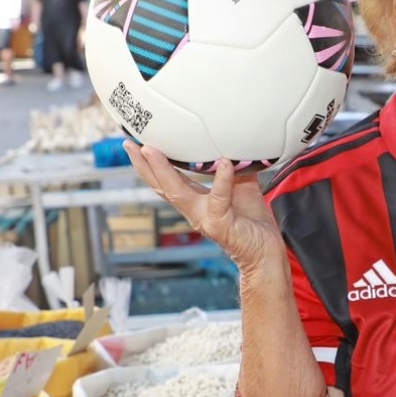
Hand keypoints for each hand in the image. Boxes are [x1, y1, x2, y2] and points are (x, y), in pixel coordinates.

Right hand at [123, 143, 283, 272]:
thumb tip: (233, 145)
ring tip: (152, 150)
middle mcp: (194, 211)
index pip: (167, 180)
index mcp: (196, 201)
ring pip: (177, 192)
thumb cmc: (252, 223)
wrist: (266, 253)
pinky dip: (222, 180)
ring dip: (162, 170)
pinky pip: (219, 198)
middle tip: (129, 145)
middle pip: (161, 186)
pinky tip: (224, 163)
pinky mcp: (221, 225)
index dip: (151, 163)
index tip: (137, 144)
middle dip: (143, 165)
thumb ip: (234, 169)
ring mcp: (205, 219)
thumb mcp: (242, 188)